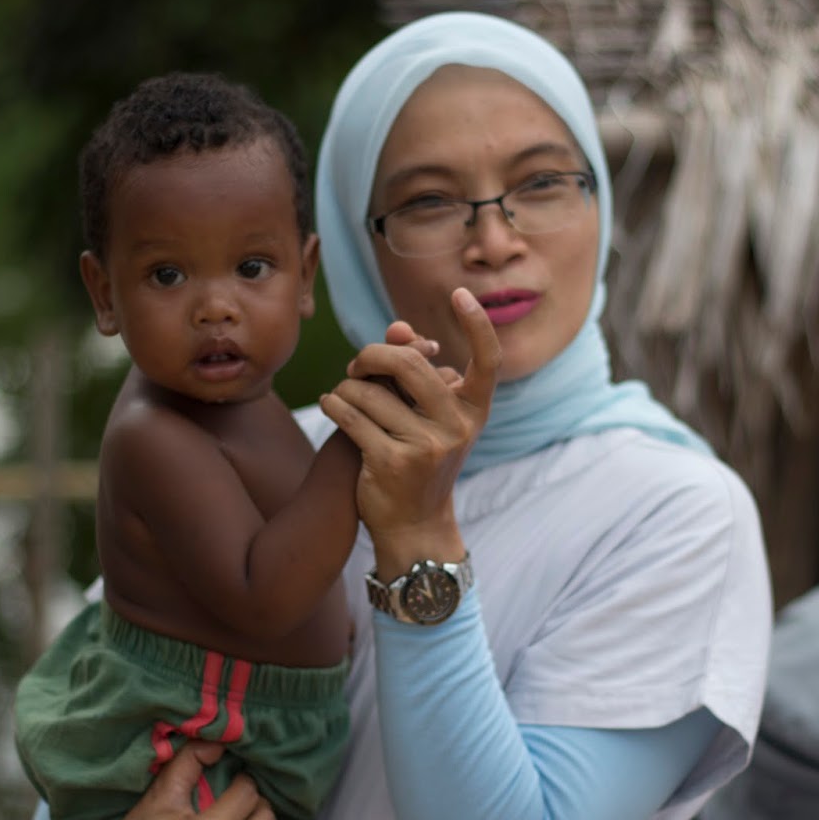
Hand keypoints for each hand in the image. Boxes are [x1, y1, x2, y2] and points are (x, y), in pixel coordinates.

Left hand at [320, 289, 499, 570]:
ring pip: (369, 391)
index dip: (478, 324)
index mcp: (474, 410)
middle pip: (407, 363)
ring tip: (344, 398)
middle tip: (356, 367)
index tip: (460, 294)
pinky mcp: (393, 463)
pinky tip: (331, 405)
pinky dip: (334, 406)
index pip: (488, 360)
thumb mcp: (426, 415)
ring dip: (347, 389)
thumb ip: (414, 369)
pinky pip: (350, 416)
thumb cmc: (418, 456)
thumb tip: (398, 326)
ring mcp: (427, 446)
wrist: (414, 525)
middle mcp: (457, 426)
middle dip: (371, 356)